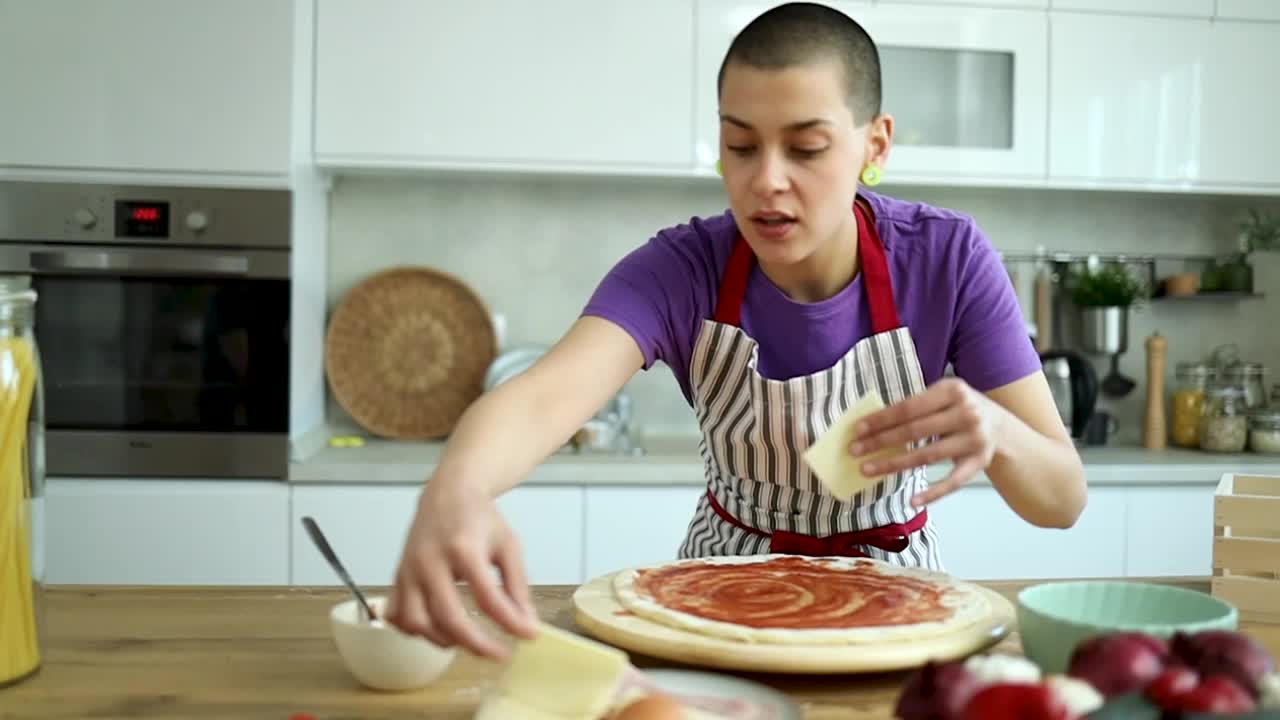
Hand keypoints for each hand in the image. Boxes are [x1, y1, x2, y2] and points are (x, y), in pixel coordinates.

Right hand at [384, 483, 538, 661]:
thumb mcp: (508, 545)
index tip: (527, 637)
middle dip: (476, 644)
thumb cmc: (479, 518)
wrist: (447, 493)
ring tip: (468, 638)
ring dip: (444, 639)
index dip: (509, 622)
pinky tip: (438, 627)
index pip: (487, 596)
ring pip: (417, 622)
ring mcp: (409, 569)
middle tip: (498, 654)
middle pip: (447, 616)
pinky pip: (398, 615)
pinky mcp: (397, 576)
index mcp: (463, 548)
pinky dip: (416, 630)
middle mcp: (430, 560)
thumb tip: (525, 625)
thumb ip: (517, 586)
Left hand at [849, 378, 1005, 507]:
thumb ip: (916, 406)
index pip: (909, 408)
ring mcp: (974, 440)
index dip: (882, 419)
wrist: (1000, 426)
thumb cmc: (959, 409)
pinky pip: (952, 482)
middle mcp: (967, 413)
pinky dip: (932, 492)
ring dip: (894, 465)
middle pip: (915, 431)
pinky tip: (912, 500)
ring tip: (868, 470)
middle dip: (881, 442)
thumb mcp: (943, 396)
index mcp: (953, 390)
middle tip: (854, 451)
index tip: (857, 429)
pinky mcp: (978, 463)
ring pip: (927, 456)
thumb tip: (872, 424)